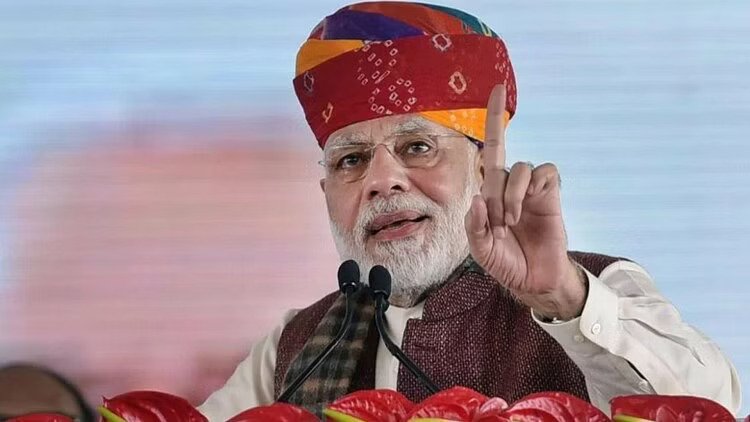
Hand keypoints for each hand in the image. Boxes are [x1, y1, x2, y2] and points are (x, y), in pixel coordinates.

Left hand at [463, 84, 586, 319]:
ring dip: (511, 195)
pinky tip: (528, 210)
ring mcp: (532, 189)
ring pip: (520, 167)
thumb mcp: (480, 250)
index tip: (497, 87)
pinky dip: (531, 190)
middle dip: (495, 191)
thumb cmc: (506, 262)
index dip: (494, 118)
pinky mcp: (551, 194)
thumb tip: (480, 200)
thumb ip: (474, 226)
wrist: (535, 280)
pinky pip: (544, 173)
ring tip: (510, 222)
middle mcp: (510, 184)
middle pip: (500, 156)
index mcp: (490, 192)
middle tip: (499, 224)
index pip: (491, 148)